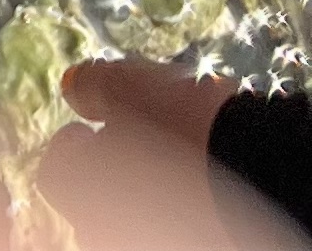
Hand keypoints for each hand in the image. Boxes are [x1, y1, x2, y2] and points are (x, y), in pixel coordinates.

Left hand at [45, 61, 280, 249]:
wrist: (264, 174)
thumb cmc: (191, 128)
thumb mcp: (135, 87)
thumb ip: (94, 86)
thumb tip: (72, 87)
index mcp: (83, 190)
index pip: (56, 174)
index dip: (74, 146)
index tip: (92, 128)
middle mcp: (105, 230)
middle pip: (93, 205)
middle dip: (109, 176)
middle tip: (143, 148)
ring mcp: (142, 244)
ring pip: (128, 224)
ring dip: (141, 200)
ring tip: (178, 170)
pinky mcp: (185, 246)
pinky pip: (164, 232)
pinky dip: (172, 218)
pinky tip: (200, 195)